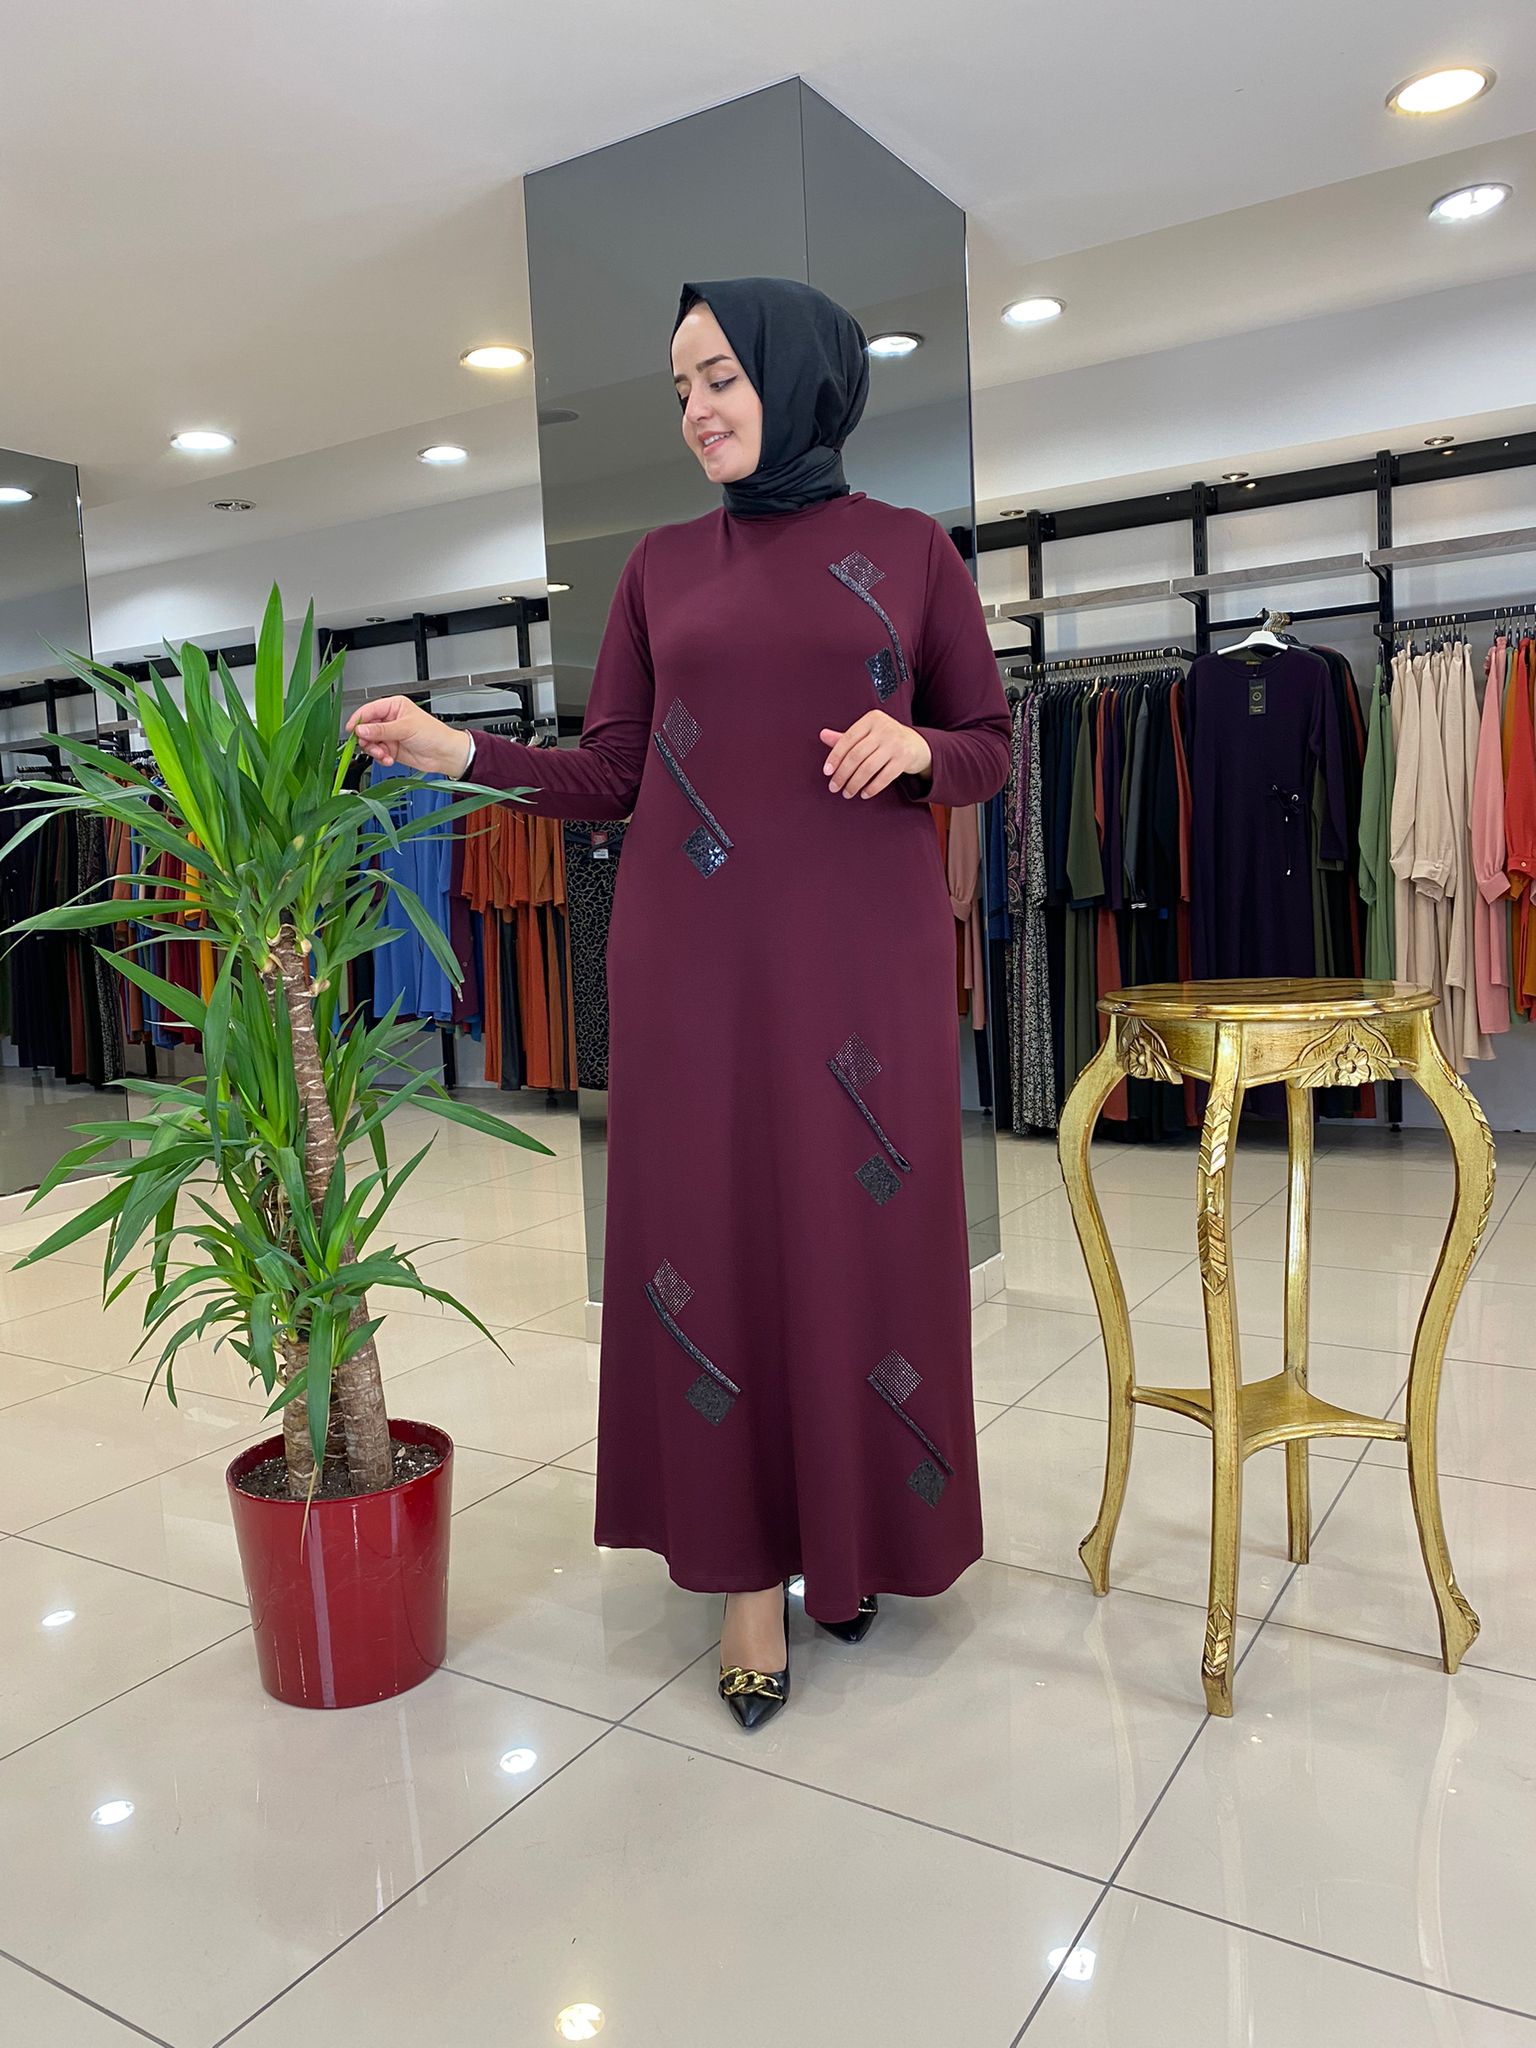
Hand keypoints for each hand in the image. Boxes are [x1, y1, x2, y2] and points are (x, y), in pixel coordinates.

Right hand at [344, 696, 472, 776]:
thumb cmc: (434, 734)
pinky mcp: (391, 749)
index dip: (359, 719)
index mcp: (394, 706)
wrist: (445, 754)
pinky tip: (389, 759)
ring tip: (383, 754)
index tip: (352, 729)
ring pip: (370, 742)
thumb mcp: (405, 728)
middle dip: (366, 738)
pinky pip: (377, 753)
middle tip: (370, 745)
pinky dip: (380, 758)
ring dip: (374, 750)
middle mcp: (390, 720)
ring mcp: (390, 735)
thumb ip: (382, 730)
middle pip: (366, 727)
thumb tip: (361, 730)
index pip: (369, 710)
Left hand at [820, 712, 931, 798]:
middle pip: (856, 755)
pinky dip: (872, 788)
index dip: (835, 757)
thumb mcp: (867, 733)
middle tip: (834, 787)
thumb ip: (845, 737)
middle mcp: (884, 728)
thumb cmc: (885, 739)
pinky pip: (884, 777)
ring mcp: (896, 743)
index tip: (827, 772)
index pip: (847, 739)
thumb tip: (822, 735)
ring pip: (868, 768)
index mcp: (872, 719)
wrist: (916, 744)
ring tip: (847, 793)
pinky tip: (864, 793)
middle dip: (842, 774)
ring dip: (854, 784)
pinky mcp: (904, 759)